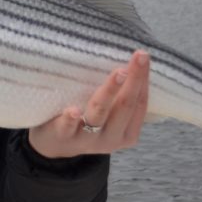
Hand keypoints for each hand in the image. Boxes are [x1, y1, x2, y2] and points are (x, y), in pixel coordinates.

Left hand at [28, 50, 149, 157]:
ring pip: (99, 113)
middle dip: (134, 80)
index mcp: (126, 133)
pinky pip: (68, 127)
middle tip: (140, 56)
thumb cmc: (87, 122)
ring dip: (110, 92)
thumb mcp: (110, 116)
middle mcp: (110, 138)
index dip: (143, 80)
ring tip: (119, 73)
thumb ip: (119, 98)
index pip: (139, 104)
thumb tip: (132, 64)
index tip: (144, 56)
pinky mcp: (64, 135)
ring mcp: (87, 138)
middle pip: (125, 106)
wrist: (56, 146)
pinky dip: (71, 118)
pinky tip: (73, 110)